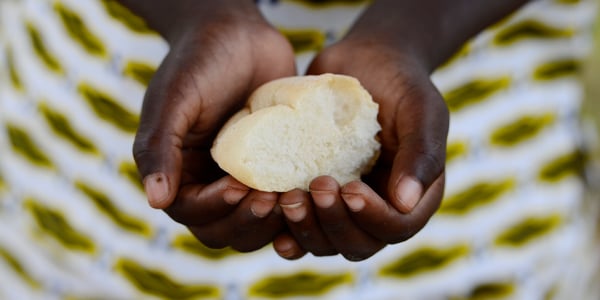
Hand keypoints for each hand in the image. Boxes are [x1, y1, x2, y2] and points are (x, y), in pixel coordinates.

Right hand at [131, 2, 296, 251]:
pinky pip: (284, 201)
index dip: (213, 208)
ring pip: (256, 224)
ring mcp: (244, 179)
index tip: (237, 187)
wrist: (240, 34)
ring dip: (273, 222)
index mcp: (179, 172)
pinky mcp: (275, 170)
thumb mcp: (174, 100)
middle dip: (246, 221)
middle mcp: (209, 182)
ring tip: (293, 196)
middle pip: (224, 230)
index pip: (190, 212)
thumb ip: (158, 148)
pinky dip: (296, 205)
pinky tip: (312, 189)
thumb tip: (155, 200)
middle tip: (270, 198)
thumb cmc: (200, 61)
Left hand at [272, 0, 528, 260]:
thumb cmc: (401, 83)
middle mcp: (378, 208)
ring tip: (287, 199)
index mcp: (413, 196)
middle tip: (316, 187)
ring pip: (325, 241)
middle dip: (334, 224)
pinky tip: (265, 209)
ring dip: (305, 228)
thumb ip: (422, 153)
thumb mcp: (422, 110)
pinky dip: (281, 225)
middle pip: (358, 243)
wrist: (367, 62)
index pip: (397, 227)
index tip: (350, 187)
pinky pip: (298, 224)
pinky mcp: (313, 193)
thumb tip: (406, 203)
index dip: (372, 217)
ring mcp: (343, 204)